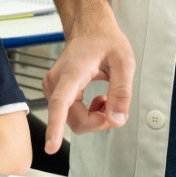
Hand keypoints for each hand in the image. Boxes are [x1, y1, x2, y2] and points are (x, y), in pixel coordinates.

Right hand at [41, 16, 133, 153]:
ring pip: (73, 121)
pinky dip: (89, 114)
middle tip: (116, 106)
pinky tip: (98, 100)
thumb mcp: (124, 62)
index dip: (55, 127)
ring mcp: (53, 89)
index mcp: (72, 72)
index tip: (51, 147)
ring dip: (95, 117)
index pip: (61, 103)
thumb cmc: (105, 42)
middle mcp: (56, 82)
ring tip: (106, 97)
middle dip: (99, 121)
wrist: (89, 29)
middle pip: (75, 120)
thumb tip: (117, 119)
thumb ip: (122, 91)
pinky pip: (71, 116)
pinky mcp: (55, 94)